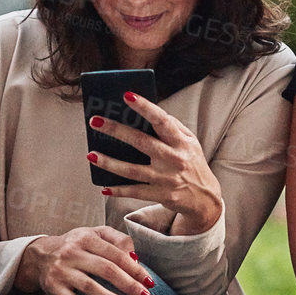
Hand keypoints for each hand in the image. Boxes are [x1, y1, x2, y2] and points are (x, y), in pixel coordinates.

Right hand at [14, 225, 155, 294]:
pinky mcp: (53, 286)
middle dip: (129, 285)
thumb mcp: (95, 234)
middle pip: (106, 270)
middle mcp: (73, 252)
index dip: (135, 269)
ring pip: (90, 286)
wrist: (41, 255)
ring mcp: (62, 270)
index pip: (116, 254)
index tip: (150, 282)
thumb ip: (118, 240)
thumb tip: (136, 258)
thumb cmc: (77, 245)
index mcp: (87, 238)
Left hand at [88, 92, 223, 235]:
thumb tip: (149, 112)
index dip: (145, 107)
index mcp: (181, 142)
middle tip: (95, 121)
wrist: (205, 199)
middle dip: (116, 130)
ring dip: (109, 163)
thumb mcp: (190, 142)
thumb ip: (173, 127)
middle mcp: (174, 159)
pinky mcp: (161, 195)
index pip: (161, 120)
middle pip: (141, 142)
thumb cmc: (192, 163)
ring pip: (132, 170)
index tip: (126, 95)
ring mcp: (166, 179)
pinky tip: (103, 187)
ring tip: (91, 155)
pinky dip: (118, 191)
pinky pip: (135, 192)